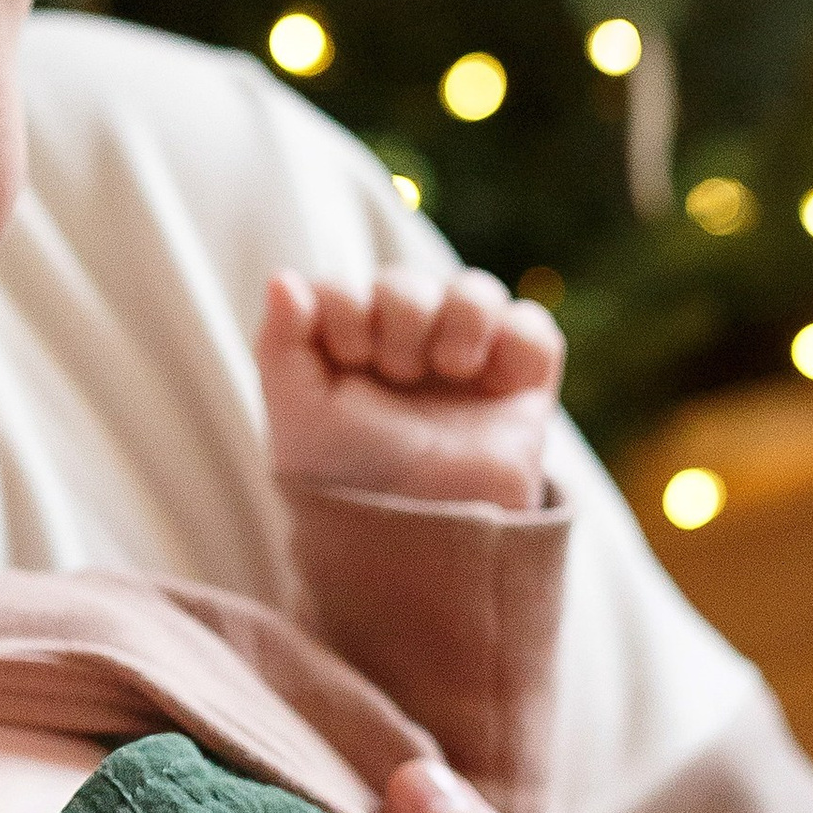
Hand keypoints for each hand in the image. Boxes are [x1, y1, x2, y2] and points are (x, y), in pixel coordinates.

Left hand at [258, 266, 563, 510]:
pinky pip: (533, 328)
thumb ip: (279, 344)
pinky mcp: (520, 382)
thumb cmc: (349, 479)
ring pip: (475, 291)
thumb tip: (281, 278)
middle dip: (402, 315)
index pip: (345, 287)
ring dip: (461, 315)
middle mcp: (406, 346)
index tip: (348, 358)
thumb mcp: (297, 414)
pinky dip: (517, 338)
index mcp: (347, 349)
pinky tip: (493, 378)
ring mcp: (465, 361)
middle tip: (399, 371)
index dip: (346, 306)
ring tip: (451, 365)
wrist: (421, 533)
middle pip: (408, 283)